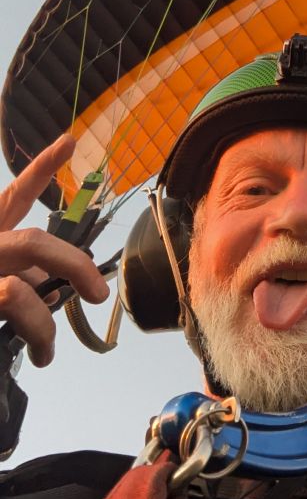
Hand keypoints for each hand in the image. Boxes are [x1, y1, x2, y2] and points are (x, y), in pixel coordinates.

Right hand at [0, 135, 108, 366]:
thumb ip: (20, 273)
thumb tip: (54, 292)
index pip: (15, 194)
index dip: (42, 168)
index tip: (70, 142)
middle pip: (33, 242)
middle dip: (73, 265)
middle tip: (98, 294)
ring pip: (16, 295)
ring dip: (41, 328)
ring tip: (48, 352)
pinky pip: (14, 309)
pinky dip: (33, 340)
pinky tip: (39, 356)